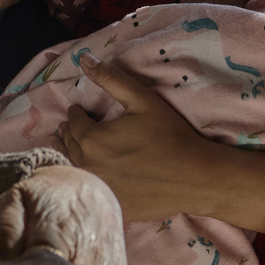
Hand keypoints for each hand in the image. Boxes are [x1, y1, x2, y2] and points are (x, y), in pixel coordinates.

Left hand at [62, 53, 264, 234]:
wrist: (194, 178)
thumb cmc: (169, 136)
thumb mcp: (141, 100)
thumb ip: (110, 79)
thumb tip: (83, 58)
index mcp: (91, 139)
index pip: (73, 122)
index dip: (76, 114)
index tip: (79, 111)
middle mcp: (87, 167)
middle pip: (69, 145)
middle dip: (70, 133)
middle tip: (70, 128)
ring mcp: (97, 190)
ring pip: (75, 169)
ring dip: (74, 156)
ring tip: (79, 149)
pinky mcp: (108, 206)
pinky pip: (89, 190)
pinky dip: (88, 180)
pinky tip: (95, 176)